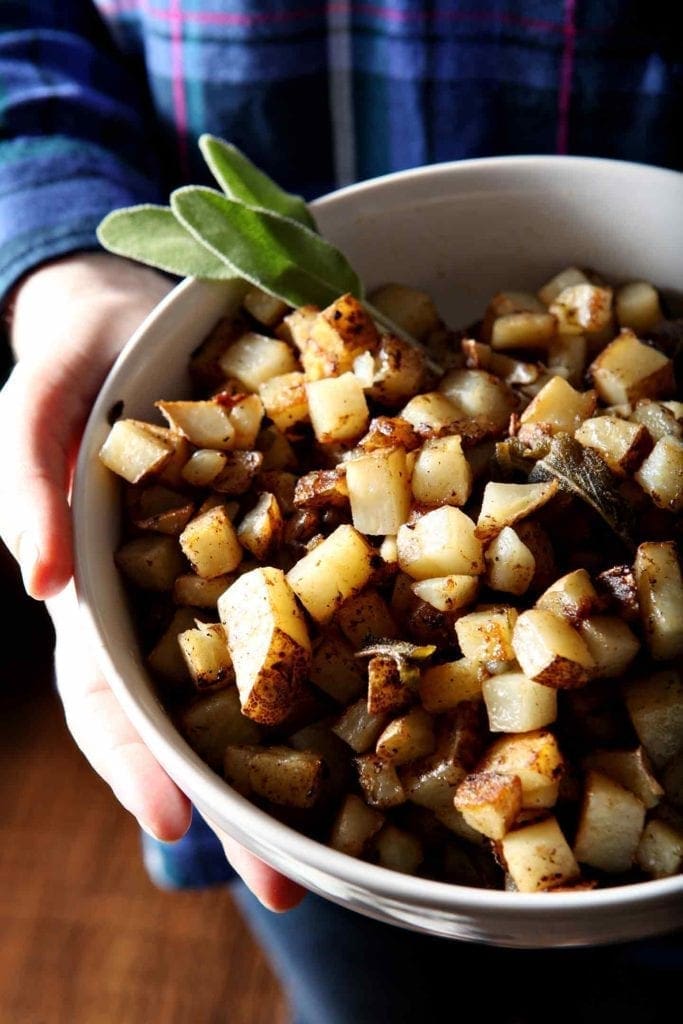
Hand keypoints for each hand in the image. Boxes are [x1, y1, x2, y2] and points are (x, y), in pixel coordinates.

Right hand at [1, 252, 303, 910]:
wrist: (145, 315)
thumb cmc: (82, 361)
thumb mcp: (40, 401)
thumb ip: (28, 473)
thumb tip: (37, 579)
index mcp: (106, 588)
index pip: (112, 695)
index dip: (135, 763)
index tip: (180, 825)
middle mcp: (171, 603)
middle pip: (196, 719)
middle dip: (235, 802)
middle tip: (291, 883)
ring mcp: (234, 580)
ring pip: (264, 683)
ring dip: (300, 758)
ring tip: (355, 838)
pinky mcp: (293, 544)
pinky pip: (320, 611)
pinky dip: (351, 662)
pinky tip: (398, 709)